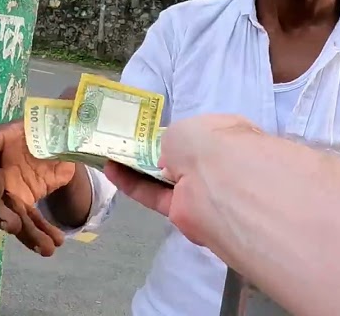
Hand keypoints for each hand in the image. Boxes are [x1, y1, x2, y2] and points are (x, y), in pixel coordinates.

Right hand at [0, 119, 77, 255]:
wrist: (62, 136)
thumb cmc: (51, 123)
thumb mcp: (55, 120)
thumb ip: (58, 130)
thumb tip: (73, 127)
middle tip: (12, 227)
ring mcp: (11, 187)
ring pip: (11, 214)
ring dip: (27, 233)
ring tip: (46, 248)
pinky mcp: (25, 200)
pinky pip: (30, 219)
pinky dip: (41, 232)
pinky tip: (54, 243)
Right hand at [104, 113, 260, 247]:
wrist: (220, 185)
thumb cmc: (209, 143)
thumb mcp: (186, 126)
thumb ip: (175, 139)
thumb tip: (170, 159)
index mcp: (229, 135)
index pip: (204, 132)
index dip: (183, 131)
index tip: (158, 129)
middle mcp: (219, 163)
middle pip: (186, 158)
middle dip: (164, 151)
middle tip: (130, 142)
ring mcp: (202, 190)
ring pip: (167, 178)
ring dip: (140, 167)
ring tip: (111, 153)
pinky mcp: (183, 212)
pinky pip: (154, 194)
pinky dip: (131, 183)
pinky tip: (110, 169)